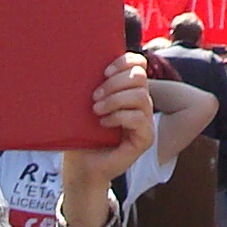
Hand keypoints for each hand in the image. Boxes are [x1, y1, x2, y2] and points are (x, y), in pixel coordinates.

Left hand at [61, 55, 156, 198]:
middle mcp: (141, 103)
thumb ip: (93, 85)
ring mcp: (146, 120)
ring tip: (96, 111)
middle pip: (139, 76)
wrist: (82, 165)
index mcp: (128, 90)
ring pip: (140, 96)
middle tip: (94, 96)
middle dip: (114, 83)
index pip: (139, 64)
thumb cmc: (81, 135)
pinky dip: (119, 117)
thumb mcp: (86, 105)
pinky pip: (138, 118)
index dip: (124, 62)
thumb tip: (82, 62)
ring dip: (115, 100)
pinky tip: (104, 124)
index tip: (103, 72)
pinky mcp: (145, 137)